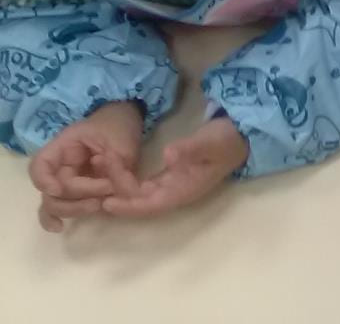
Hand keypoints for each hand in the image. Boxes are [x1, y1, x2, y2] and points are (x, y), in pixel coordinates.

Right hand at [29, 100, 143, 232]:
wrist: (127, 120)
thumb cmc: (119, 125)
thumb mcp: (122, 141)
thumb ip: (120, 167)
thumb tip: (121, 194)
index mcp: (64, 146)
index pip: (40, 165)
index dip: (44, 180)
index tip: (60, 189)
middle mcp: (60, 165)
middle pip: (51, 191)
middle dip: (74, 198)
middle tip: (102, 195)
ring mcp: (67, 179)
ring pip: (55, 203)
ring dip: (74, 209)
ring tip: (98, 206)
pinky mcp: (79, 190)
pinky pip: (62, 206)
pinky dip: (58, 217)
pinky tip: (61, 228)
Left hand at [103, 117, 247, 219]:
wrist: (241, 132)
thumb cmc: (226, 139)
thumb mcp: (210, 141)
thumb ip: (190, 148)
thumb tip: (168, 155)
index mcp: (185, 191)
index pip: (152, 206)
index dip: (129, 206)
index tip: (107, 202)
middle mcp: (176, 192)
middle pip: (142, 200)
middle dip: (119, 191)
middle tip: (98, 174)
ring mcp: (174, 184)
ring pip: (141, 192)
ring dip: (121, 184)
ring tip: (101, 169)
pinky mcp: (172, 175)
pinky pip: (145, 183)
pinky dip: (130, 178)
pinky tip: (117, 169)